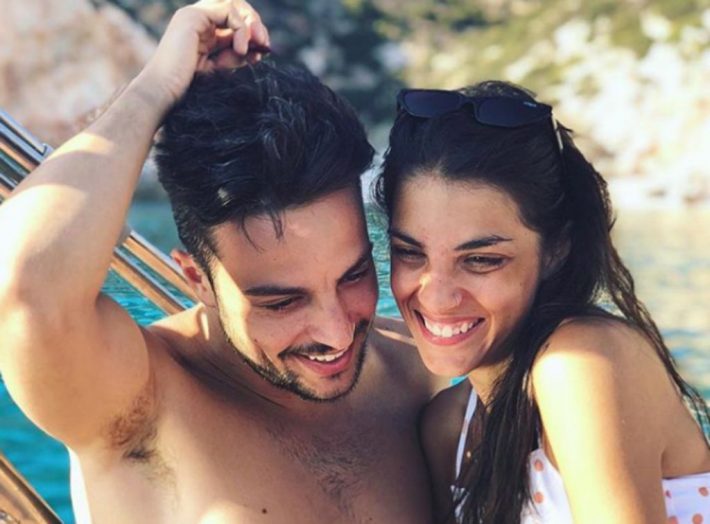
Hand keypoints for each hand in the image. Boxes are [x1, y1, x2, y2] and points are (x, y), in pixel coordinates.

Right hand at [133, 0, 269, 113]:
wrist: (163, 94)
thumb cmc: (187, 91)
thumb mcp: (219, 71)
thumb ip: (235, 57)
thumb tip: (259, 49)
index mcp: (201, 34)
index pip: (233, 23)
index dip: (251, 35)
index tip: (261, 55)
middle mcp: (196, 21)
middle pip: (235, 9)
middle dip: (255, 26)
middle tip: (265, 46)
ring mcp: (193, 17)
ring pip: (234, 5)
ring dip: (251, 26)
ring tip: (256, 48)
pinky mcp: (193, 17)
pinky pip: (229, 11)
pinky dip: (241, 30)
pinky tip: (242, 50)